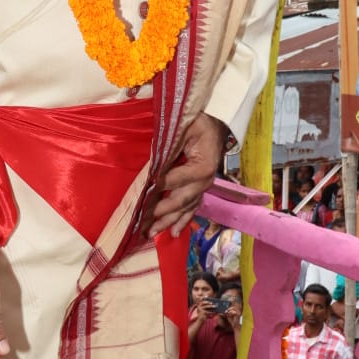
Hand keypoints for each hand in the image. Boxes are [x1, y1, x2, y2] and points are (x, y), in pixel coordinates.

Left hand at [147, 113, 227, 239]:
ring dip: (168, 222)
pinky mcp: (200, 189)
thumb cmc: (198, 124)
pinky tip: (174, 233)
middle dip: (161, 214)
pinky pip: (191, 208)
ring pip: (185, 208)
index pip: (175, 180)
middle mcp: (205, 181)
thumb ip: (170, 147)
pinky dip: (182, 221)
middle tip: (143, 225)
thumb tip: (153, 168)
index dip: (159, 188)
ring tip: (153, 234)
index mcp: (202, 167)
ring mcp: (203, 187)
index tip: (142, 197)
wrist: (217, 124)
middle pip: (180, 201)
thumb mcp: (184, 129)